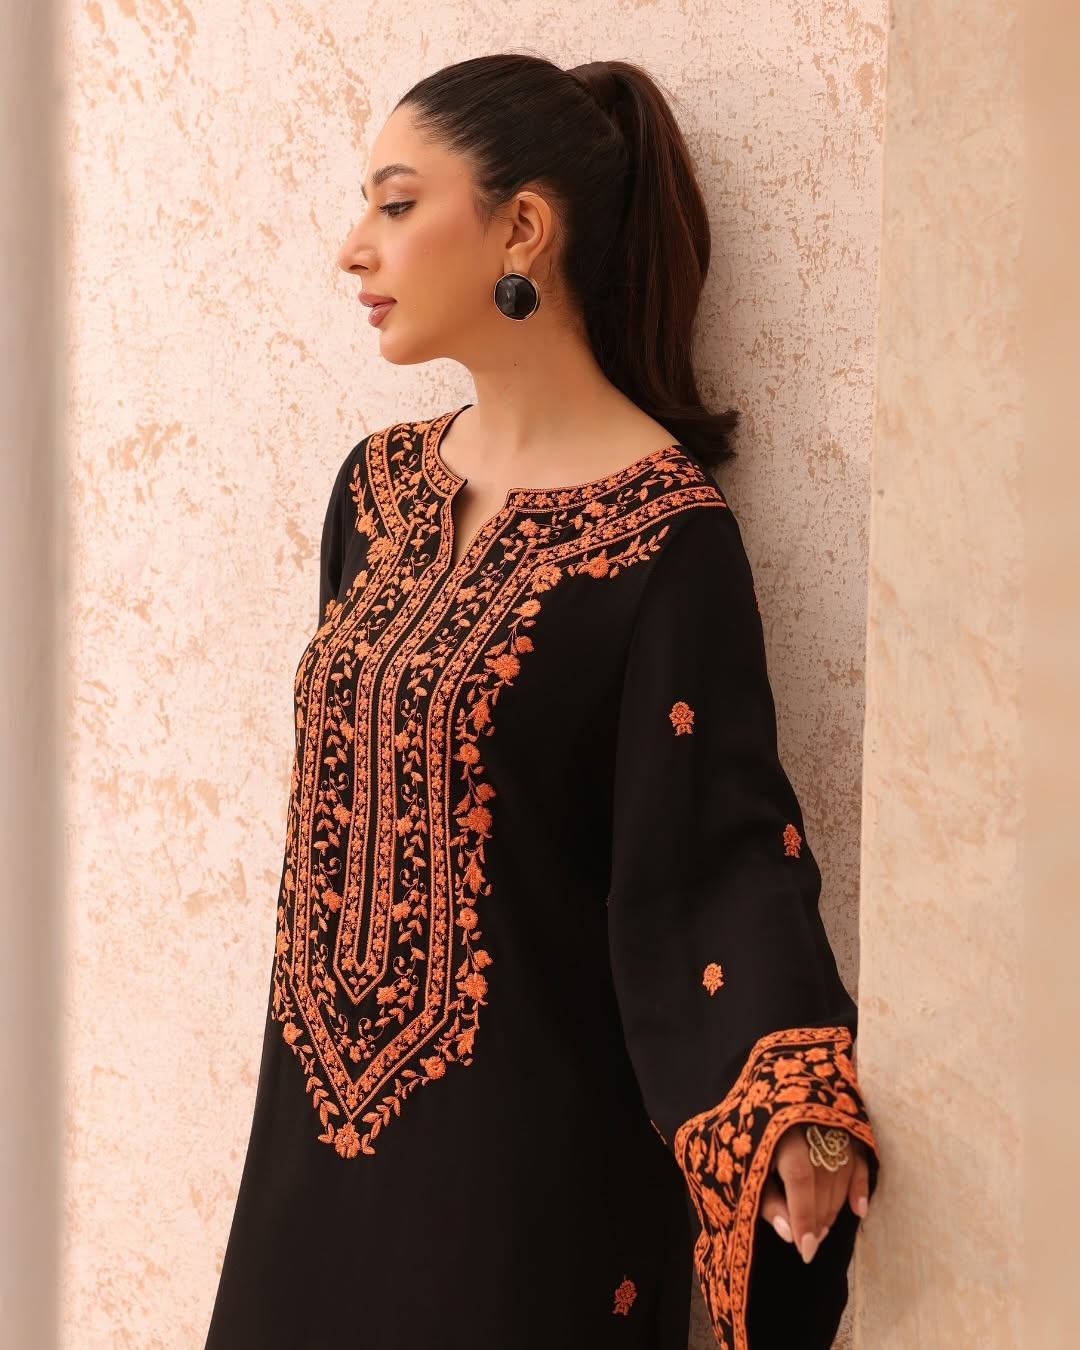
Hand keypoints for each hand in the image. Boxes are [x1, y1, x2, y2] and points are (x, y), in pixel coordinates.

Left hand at [758, 1123, 869, 1263]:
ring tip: (821, 1230)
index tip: (805, 1250)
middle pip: (822, 1178)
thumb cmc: (749, 1132)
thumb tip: (788, 1234)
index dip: (803, 1216)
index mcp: (780, 1128)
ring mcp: (831, 1122)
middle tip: (811, 1242)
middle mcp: (810, 1123)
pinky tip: (858, 1211)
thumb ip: (766, 1198)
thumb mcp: (746, 1163)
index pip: (799, 1177)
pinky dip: (860, 1185)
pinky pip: (858, 1157)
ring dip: (833, 1207)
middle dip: (817, 1217)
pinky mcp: (846, 1124)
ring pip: (840, 1173)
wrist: (763, 1088)